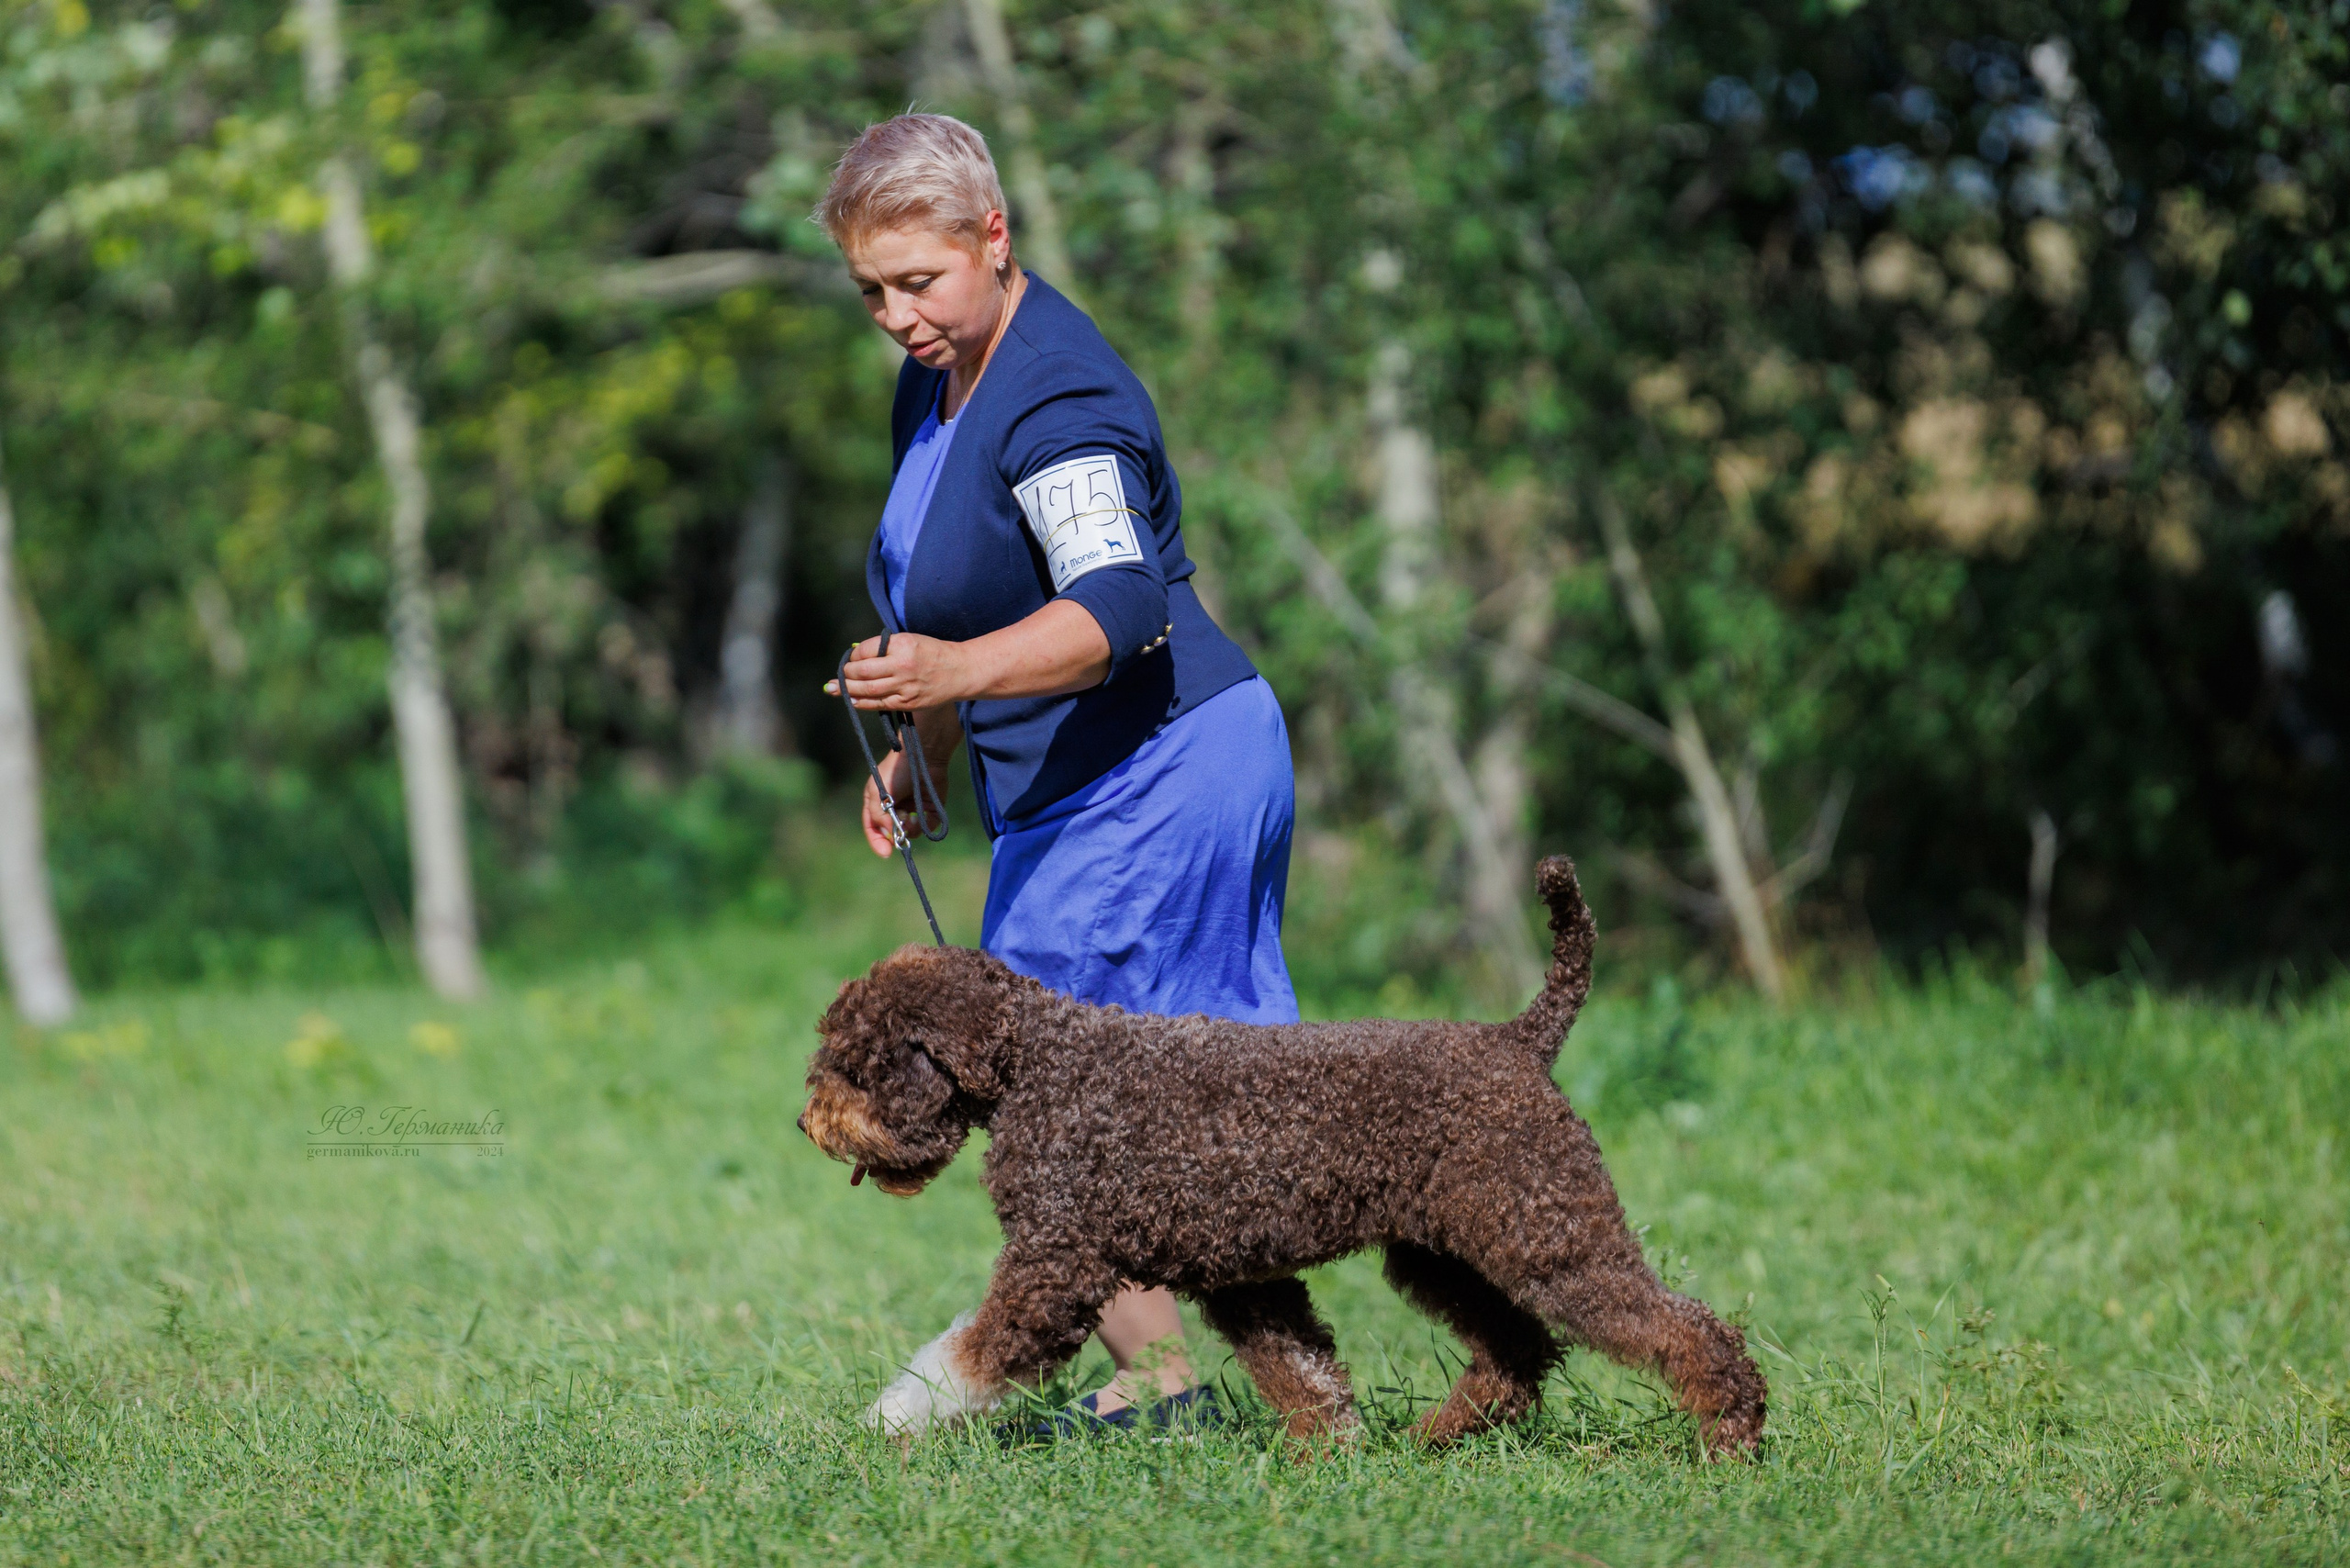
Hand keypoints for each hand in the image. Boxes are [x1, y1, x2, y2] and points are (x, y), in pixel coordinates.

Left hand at [827, 633, 968, 711]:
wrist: (960, 671)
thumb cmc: (932, 653)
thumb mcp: (910, 640)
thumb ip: (885, 647)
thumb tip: (856, 654)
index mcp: (902, 645)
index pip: (866, 650)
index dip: (854, 655)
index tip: (851, 657)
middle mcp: (902, 666)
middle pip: (862, 671)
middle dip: (847, 673)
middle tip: (840, 674)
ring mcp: (904, 687)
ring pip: (867, 689)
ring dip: (847, 689)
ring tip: (832, 688)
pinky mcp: (907, 703)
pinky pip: (878, 703)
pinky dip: (861, 702)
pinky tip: (851, 700)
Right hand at [860, 748, 950, 857]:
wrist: (922, 756)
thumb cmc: (896, 771)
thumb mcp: (878, 793)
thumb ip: (879, 816)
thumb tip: (890, 834)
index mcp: (877, 804)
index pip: (873, 829)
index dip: (877, 842)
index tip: (886, 853)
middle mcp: (894, 809)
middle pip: (893, 833)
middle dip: (897, 834)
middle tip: (901, 829)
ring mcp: (912, 810)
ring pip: (911, 833)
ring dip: (911, 829)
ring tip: (912, 817)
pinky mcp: (929, 809)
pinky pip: (928, 826)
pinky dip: (926, 824)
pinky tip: (923, 814)